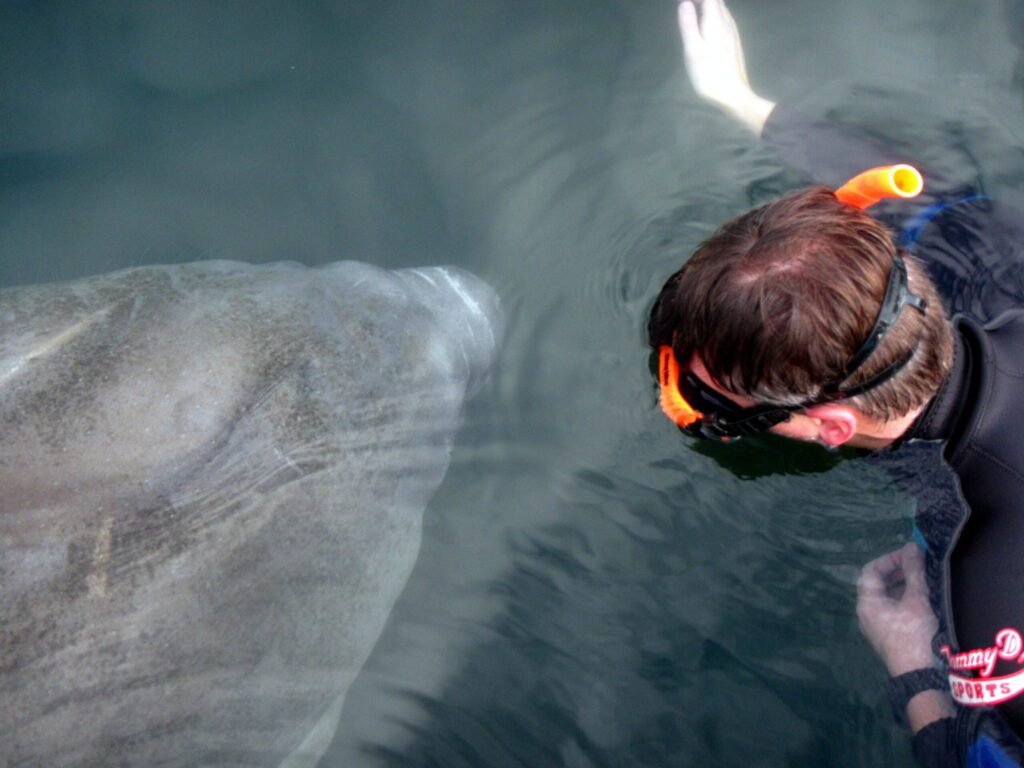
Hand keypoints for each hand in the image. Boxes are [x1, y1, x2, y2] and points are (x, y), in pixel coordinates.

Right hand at [676, 0, 774, 132]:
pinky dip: (713, 14)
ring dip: (707, 5)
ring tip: (693, 9)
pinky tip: (707, 23)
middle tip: (686, 5)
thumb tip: (685, 2)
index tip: (683, 2)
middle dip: (702, 0)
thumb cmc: (710, 75)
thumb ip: (688, 25)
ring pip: (721, 9)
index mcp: (715, 22)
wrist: (733, 95)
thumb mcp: (693, 50)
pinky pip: (724, 19)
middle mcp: (726, 23)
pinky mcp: (733, 42)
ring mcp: (732, 32)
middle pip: (716, 0)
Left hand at [856, 542, 938, 675]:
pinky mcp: (890, 637)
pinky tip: (926, 602)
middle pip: (879, 584)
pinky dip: (908, 601)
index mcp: (867, 602)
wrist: (921, 678)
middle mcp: (867, 613)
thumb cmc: (915, 635)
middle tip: (922, 567)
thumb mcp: (917, 600)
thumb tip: (912, 547)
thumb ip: (914, 572)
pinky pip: (895, 611)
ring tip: (927, 582)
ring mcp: (878, 627)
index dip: (890, 559)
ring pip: (888, 598)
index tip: (912, 555)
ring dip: (906, 586)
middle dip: (900, 572)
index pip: (871, 570)